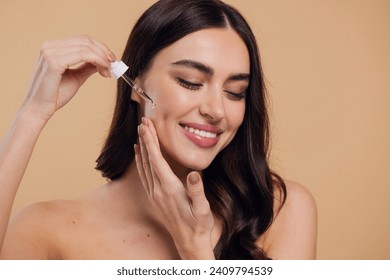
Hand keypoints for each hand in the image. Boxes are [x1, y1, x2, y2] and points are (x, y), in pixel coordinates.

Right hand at [21, 35, 115, 121]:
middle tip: (114, 64)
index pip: (82, 40)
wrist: (39, 109)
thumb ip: (87, 67)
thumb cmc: (55, 95)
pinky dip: (97, 61)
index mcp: (53, 47)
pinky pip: (82, 55)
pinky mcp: (53, 62)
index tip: (112, 59)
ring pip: (86, 47)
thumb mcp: (76, 77)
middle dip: (103, 52)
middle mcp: (50, 46)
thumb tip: (102, 60)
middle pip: (85, 40)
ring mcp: (50, 52)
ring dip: (102, 58)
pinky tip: (103, 72)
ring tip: (109, 71)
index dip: (100, 48)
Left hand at [134, 117, 215, 258]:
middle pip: (147, 159)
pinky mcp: (154, 198)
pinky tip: (139, 154)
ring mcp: (154, 194)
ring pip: (143, 166)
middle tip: (143, 121)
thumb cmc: (198, 224)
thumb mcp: (202, 209)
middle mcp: (158, 190)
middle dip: (145, 139)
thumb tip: (194, 174)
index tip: (148, 126)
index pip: (156, 160)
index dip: (151, 142)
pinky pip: (143, 175)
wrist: (189, 242)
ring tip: (140, 132)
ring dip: (142, 148)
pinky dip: (140, 162)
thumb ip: (197, 191)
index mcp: (170, 189)